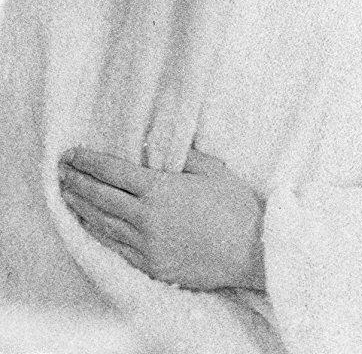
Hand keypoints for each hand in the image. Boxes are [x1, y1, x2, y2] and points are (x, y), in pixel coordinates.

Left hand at [58, 145, 265, 290]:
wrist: (251, 251)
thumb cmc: (236, 206)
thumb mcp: (212, 170)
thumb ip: (181, 155)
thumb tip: (155, 145)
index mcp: (161, 190)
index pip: (114, 172)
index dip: (89, 161)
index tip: (72, 153)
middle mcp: (147, 219)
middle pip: (100, 197)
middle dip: (77, 181)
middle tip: (61, 170)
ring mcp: (146, 246)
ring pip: (102, 224)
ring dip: (81, 206)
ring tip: (67, 193)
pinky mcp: (150, 266)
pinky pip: (115, 247)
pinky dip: (97, 232)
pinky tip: (90, 223)